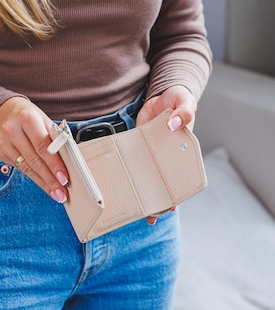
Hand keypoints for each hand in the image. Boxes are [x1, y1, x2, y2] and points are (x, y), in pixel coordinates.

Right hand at [0, 97, 68, 202]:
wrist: (0, 111)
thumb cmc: (26, 115)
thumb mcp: (42, 119)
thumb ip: (53, 137)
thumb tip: (67, 160)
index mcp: (26, 118)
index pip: (42, 145)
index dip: (54, 164)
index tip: (64, 177)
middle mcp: (12, 130)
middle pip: (34, 160)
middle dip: (50, 179)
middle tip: (62, 192)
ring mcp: (3, 142)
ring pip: (26, 168)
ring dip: (42, 182)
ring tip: (55, 193)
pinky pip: (19, 168)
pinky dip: (33, 176)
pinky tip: (42, 183)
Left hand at [136, 85, 196, 224]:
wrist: (162, 93)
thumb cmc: (179, 99)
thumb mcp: (186, 102)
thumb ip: (184, 113)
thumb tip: (174, 125)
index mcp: (183, 150)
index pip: (182, 176)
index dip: (178, 192)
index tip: (172, 205)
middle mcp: (168, 156)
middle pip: (164, 182)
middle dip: (158, 200)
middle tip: (151, 216)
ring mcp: (152, 152)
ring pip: (148, 176)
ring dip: (143, 191)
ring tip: (135, 210)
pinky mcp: (138, 145)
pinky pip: (134, 162)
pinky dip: (129, 173)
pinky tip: (122, 184)